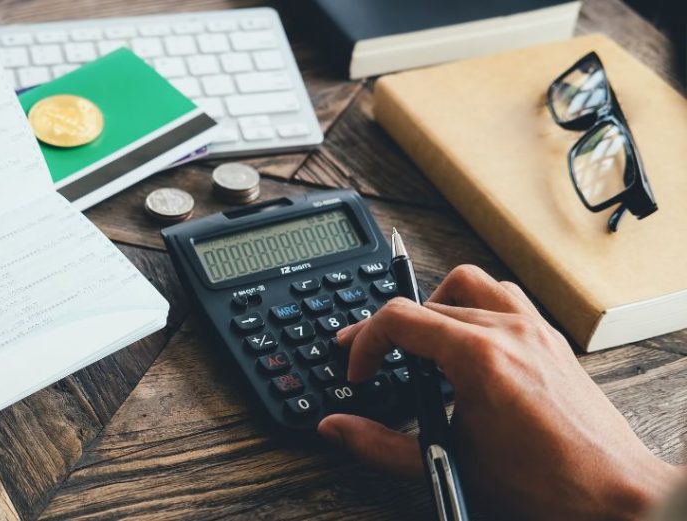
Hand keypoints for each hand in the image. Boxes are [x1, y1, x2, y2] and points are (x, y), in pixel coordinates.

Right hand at [319, 265, 680, 520]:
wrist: (612, 494)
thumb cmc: (544, 483)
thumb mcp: (448, 464)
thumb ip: (380, 445)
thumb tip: (337, 428)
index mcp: (479, 357)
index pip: (399, 319)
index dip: (365, 343)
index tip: (360, 372)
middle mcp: (508, 332)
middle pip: (426, 301)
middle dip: (389, 329)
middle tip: (373, 359)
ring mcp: (534, 331)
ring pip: (470, 284)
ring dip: (435, 305)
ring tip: (421, 342)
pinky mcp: (551, 340)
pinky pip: (506, 297)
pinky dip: (477, 308)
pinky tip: (469, 343)